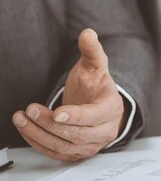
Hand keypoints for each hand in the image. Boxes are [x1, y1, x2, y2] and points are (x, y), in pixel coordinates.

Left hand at [12, 29, 126, 160]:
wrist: (98, 104)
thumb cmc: (96, 84)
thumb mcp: (95, 65)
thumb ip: (91, 50)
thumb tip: (88, 33)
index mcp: (111, 108)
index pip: (94, 116)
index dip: (76, 116)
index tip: (57, 112)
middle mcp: (105, 130)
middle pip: (76, 134)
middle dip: (50, 123)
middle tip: (30, 109)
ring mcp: (91, 144)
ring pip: (64, 145)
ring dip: (39, 133)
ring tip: (22, 118)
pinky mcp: (77, 153)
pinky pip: (56, 152)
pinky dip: (38, 142)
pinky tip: (26, 129)